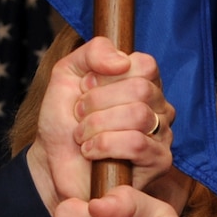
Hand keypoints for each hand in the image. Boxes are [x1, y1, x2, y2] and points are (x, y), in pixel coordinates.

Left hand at [24, 38, 173, 209]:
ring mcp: (163, 134)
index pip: (146, 64)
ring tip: (82, 135)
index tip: (85, 88)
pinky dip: (105, 145)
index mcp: (143, 82)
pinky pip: (138, 144)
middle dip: (98, 101)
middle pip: (141, 89)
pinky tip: (90, 151)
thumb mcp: (67, 74)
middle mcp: (158, 106)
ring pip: (139, 115)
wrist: (53, 164)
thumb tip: (122, 60)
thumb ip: (92, 52)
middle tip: (79, 114)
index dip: (108, 76)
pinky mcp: (159, 161)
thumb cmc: (64, 121)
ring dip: (98, 124)